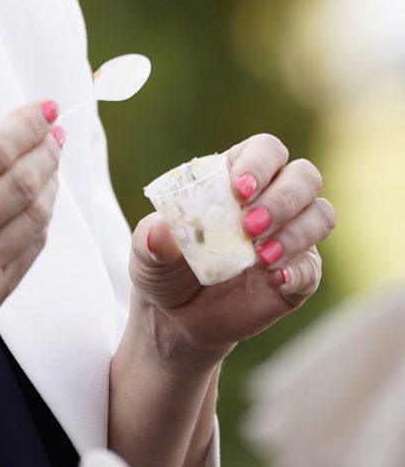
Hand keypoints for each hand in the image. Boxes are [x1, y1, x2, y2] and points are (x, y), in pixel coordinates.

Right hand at [0, 100, 62, 391]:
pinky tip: (39, 203)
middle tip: (54, 133)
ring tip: (50, 164)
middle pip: (21, 181)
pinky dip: (41, 219)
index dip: (25, 126)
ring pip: (35, 214)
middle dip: (46, 150)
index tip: (43, 109)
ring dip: (50, 183)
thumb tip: (5, 144)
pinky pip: (31, 248)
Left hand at [130, 134, 335, 363]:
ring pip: (320, 215)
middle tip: (250, 226)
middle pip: (304, 176)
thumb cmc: (164, 266)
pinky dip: (298, 271)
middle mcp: (271, 199)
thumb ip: (150, 240)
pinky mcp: (299, 274)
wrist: (177, 316)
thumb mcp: (146, 253)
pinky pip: (313, 266)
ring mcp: (289, 235)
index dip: (259, 163)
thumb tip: (160, 233)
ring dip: (295, 233)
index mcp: (235, 176)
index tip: (239, 189)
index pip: (265, 150)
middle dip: (282, 198)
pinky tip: (274, 279)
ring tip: (259, 257)